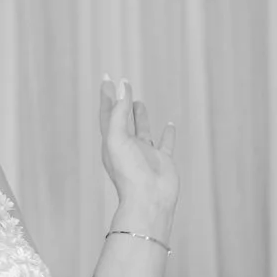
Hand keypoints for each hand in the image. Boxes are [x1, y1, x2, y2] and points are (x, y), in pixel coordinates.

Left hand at [99, 75, 178, 219]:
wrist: (149, 200)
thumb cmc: (129, 172)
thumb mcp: (117, 138)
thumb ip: (119, 112)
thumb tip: (122, 86)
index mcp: (111, 142)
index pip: (107, 113)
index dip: (106, 95)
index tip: (107, 77)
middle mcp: (126, 146)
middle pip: (121, 119)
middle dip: (120, 101)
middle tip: (120, 84)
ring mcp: (144, 153)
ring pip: (141, 130)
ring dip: (139, 115)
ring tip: (138, 100)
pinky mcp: (162, 161)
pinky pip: (165, 143)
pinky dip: (167, 133)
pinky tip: (170, 124)